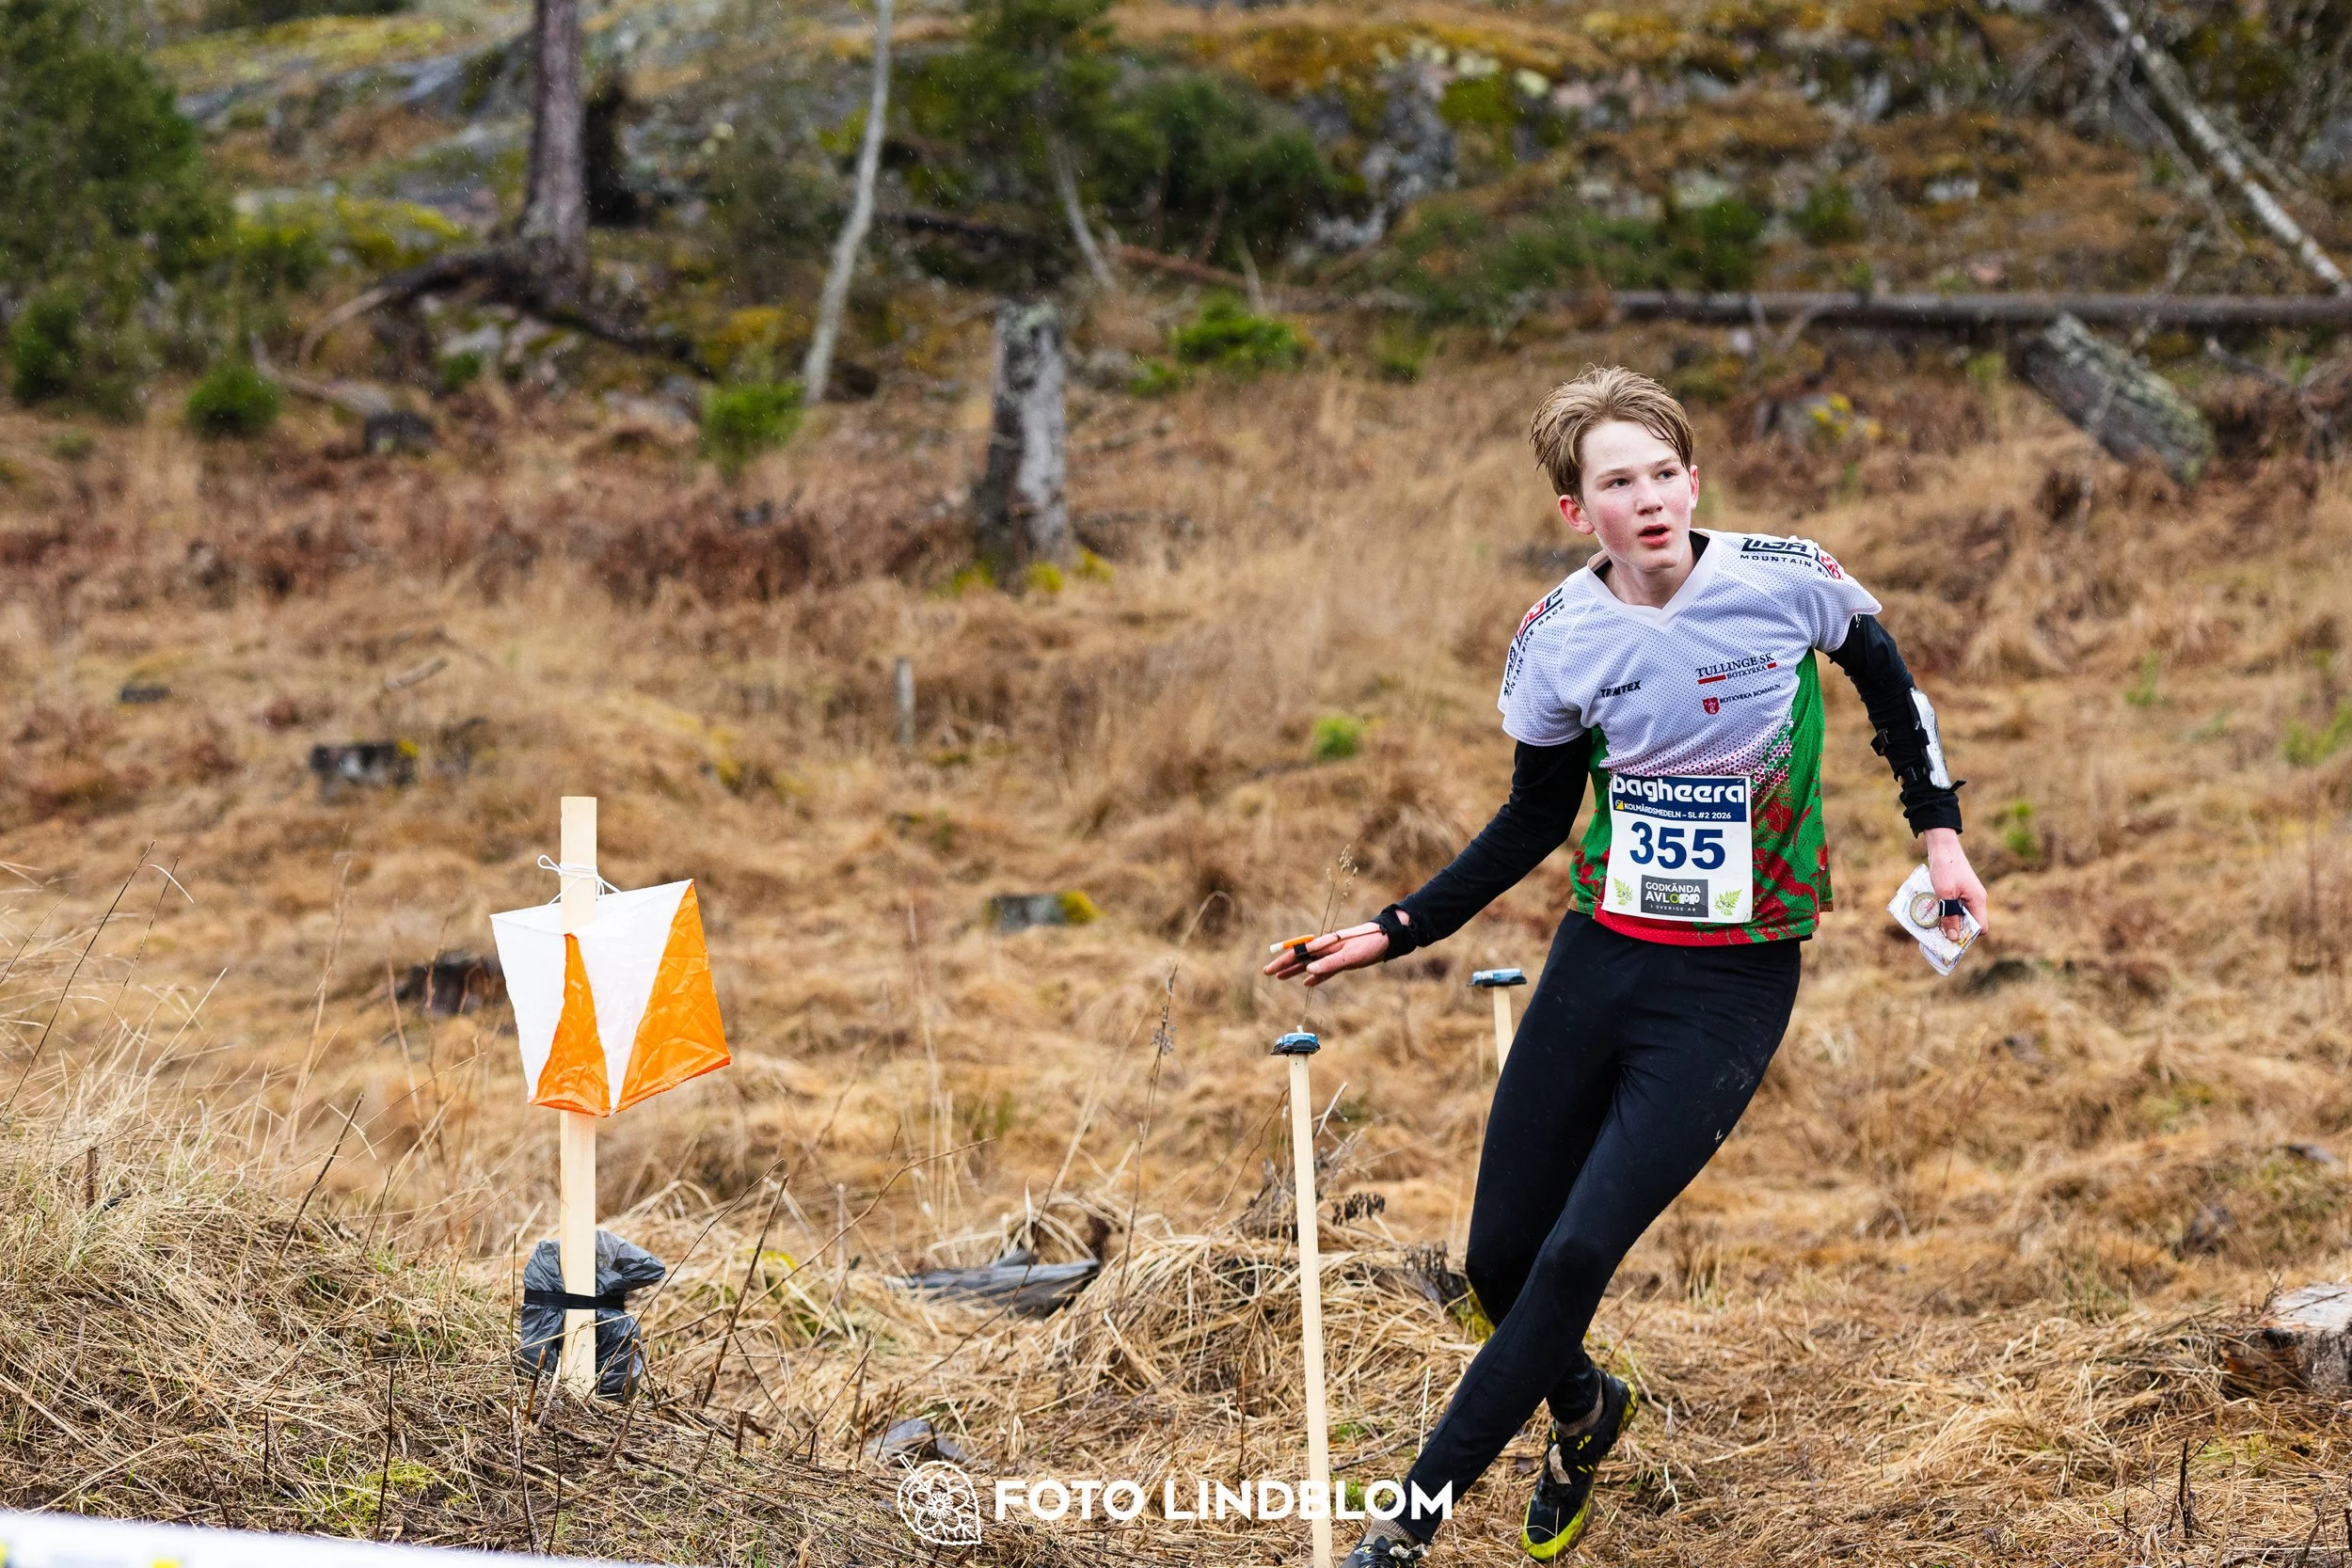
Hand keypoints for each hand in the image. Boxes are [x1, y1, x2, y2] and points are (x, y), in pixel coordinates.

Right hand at [1263, 921, 1389, 987]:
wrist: (1386, 941)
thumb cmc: (1368, 944)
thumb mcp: (1350, 956)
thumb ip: (1329, 963)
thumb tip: (1308, 971)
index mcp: (1324, 945)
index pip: (1298, 953)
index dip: (1282, 961)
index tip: (1270, 969)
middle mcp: (1325, 949)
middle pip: (1299, 958)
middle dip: (1283, 965)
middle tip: (1267, 972)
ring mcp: (1332, 955)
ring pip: (1308, 965)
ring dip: (1295, 971)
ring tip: (1280, 977)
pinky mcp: (1341, 962)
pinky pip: (1323, 971)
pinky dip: (1314, 977)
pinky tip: (1306, 983)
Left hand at [1922, 827, 1987, 940]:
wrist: (1943, 847)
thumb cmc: (1945, 868)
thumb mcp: (1945, 894)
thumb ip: (1950, 916)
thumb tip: (1953, 938)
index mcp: (1978, 901)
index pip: (1981, 927)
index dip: (1968, 937)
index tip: (1952, 940)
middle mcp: (1976, 899)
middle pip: (1970, 923)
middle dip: (1956, 930)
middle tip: (1938, 935)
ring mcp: (1968, 894)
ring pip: (1961, 914)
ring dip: (1948, 919)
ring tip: (1933, 924)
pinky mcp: (1960, 890)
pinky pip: (1955, 906)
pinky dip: (1946, 910)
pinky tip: (1932, 911)